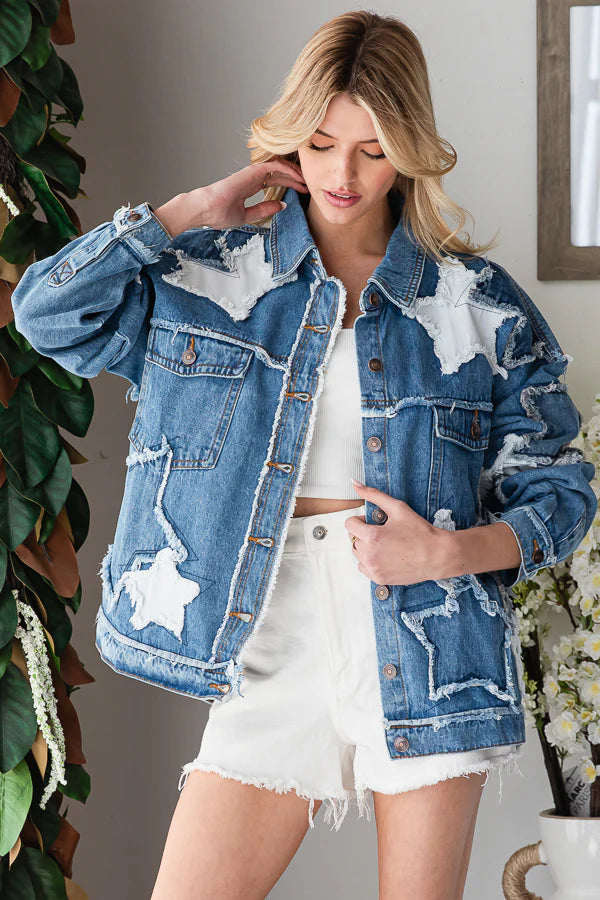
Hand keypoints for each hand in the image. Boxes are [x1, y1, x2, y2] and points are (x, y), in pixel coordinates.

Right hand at [153, 160, 307, 235]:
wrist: (207, 210)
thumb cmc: (219, 214)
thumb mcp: (248, 215)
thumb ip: (264, 209)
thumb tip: (282, 206)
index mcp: (250, 186)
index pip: (274, 181)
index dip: (289, 184)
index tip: (302, 192)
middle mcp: (252, 178)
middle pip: (279, 173)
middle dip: (295, 178)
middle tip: (309, 185)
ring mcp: (252, 174)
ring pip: (278, 167)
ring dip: (293, 172)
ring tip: (306, 180)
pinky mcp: (251, 172)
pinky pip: (273, 166)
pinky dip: (286, 170)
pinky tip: (297, 177)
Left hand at [344, 480, 450, 585]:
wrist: (437, 555)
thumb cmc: (420, 531)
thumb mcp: (397, 508)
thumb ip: (374, 495)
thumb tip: (354, 484)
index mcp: (372, 536)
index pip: (350, 524)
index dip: (361, 520)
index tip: (373, 522)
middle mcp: (369, 555)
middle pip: (353, 539)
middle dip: (364, 533)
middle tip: (383, 532)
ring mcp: (374, 569)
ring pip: (357, 554)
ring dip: (366, 547)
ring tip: (385, 544)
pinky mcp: (379, 579)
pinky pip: (364, 567)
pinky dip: (371, 561)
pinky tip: (386, 555)